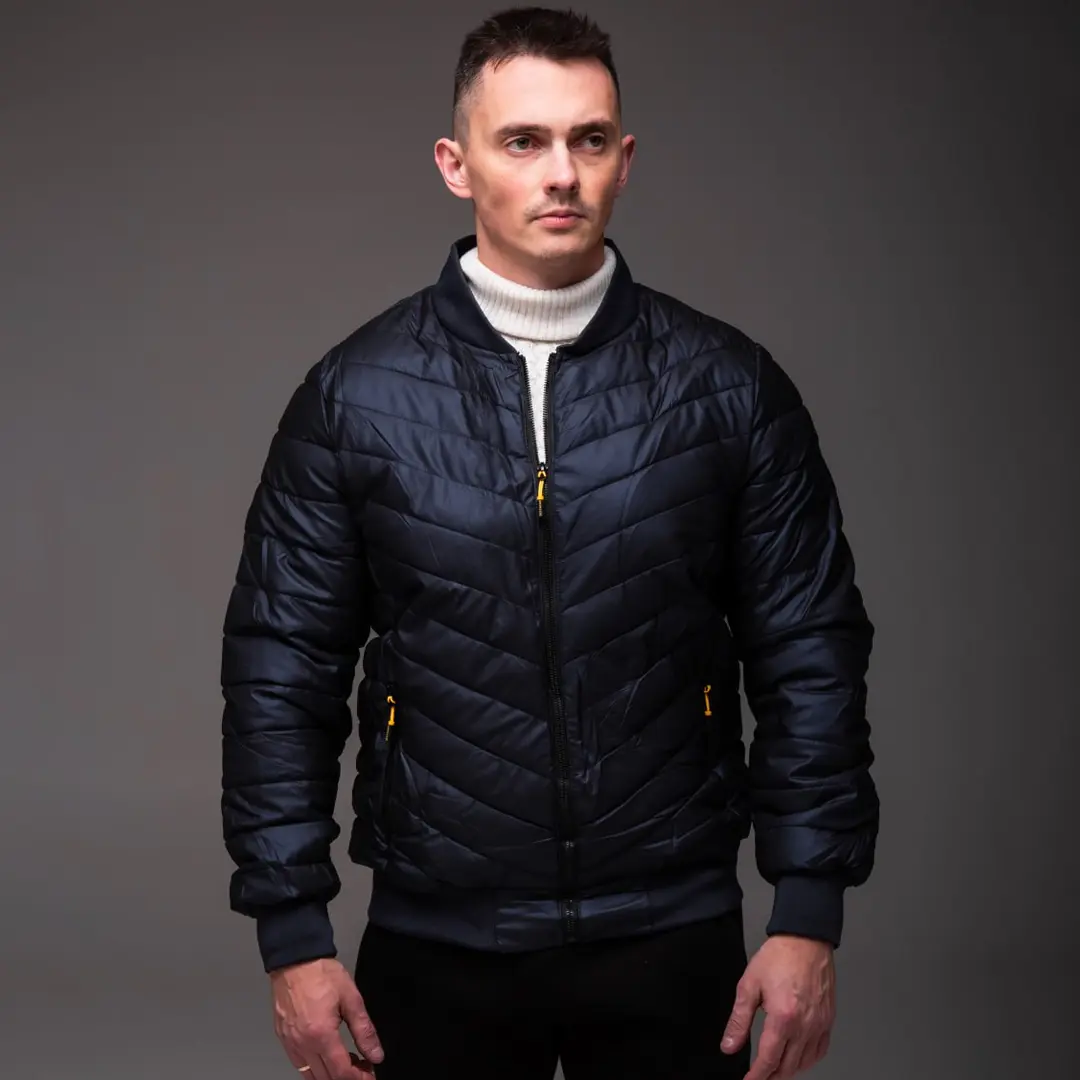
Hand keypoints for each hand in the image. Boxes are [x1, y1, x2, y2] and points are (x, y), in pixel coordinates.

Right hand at [269, 957, 384, 1078]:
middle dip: (347, 1077)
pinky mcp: (283, 1039)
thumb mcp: (351, 998)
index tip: (371, 1074)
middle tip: (363, 1067)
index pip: (341, 1072)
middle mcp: (303, 1045)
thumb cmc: (323, 975)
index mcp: (321, 1035)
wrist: (295, 959)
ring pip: (311, 1076)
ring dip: (331, 1075)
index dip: (359, 1078)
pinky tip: (327, 1057)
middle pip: (326, 1078)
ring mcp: (290, 1044)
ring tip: (347, 1062)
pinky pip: (299, 1065)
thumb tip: (376, 1055)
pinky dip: (315, 1069)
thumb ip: (364, 1030)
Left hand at [720, 934, 835, 1078]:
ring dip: (788, 1070)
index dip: (757, 1076)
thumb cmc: (778, 957)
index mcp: (783, 1017)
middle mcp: (805, 1025)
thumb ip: (739, 1020)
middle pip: (787, 1067)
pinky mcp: (828, 1020)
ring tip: (774, 1070)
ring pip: (804, 1063)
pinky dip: (807, 1060)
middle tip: (758, 1077)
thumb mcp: (749, 985)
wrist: (805, 939)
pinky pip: (820, 1051)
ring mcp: (820, 1024)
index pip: (769, 1060)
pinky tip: (797, 1058)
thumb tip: (729, 1046)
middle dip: (771, 1076)